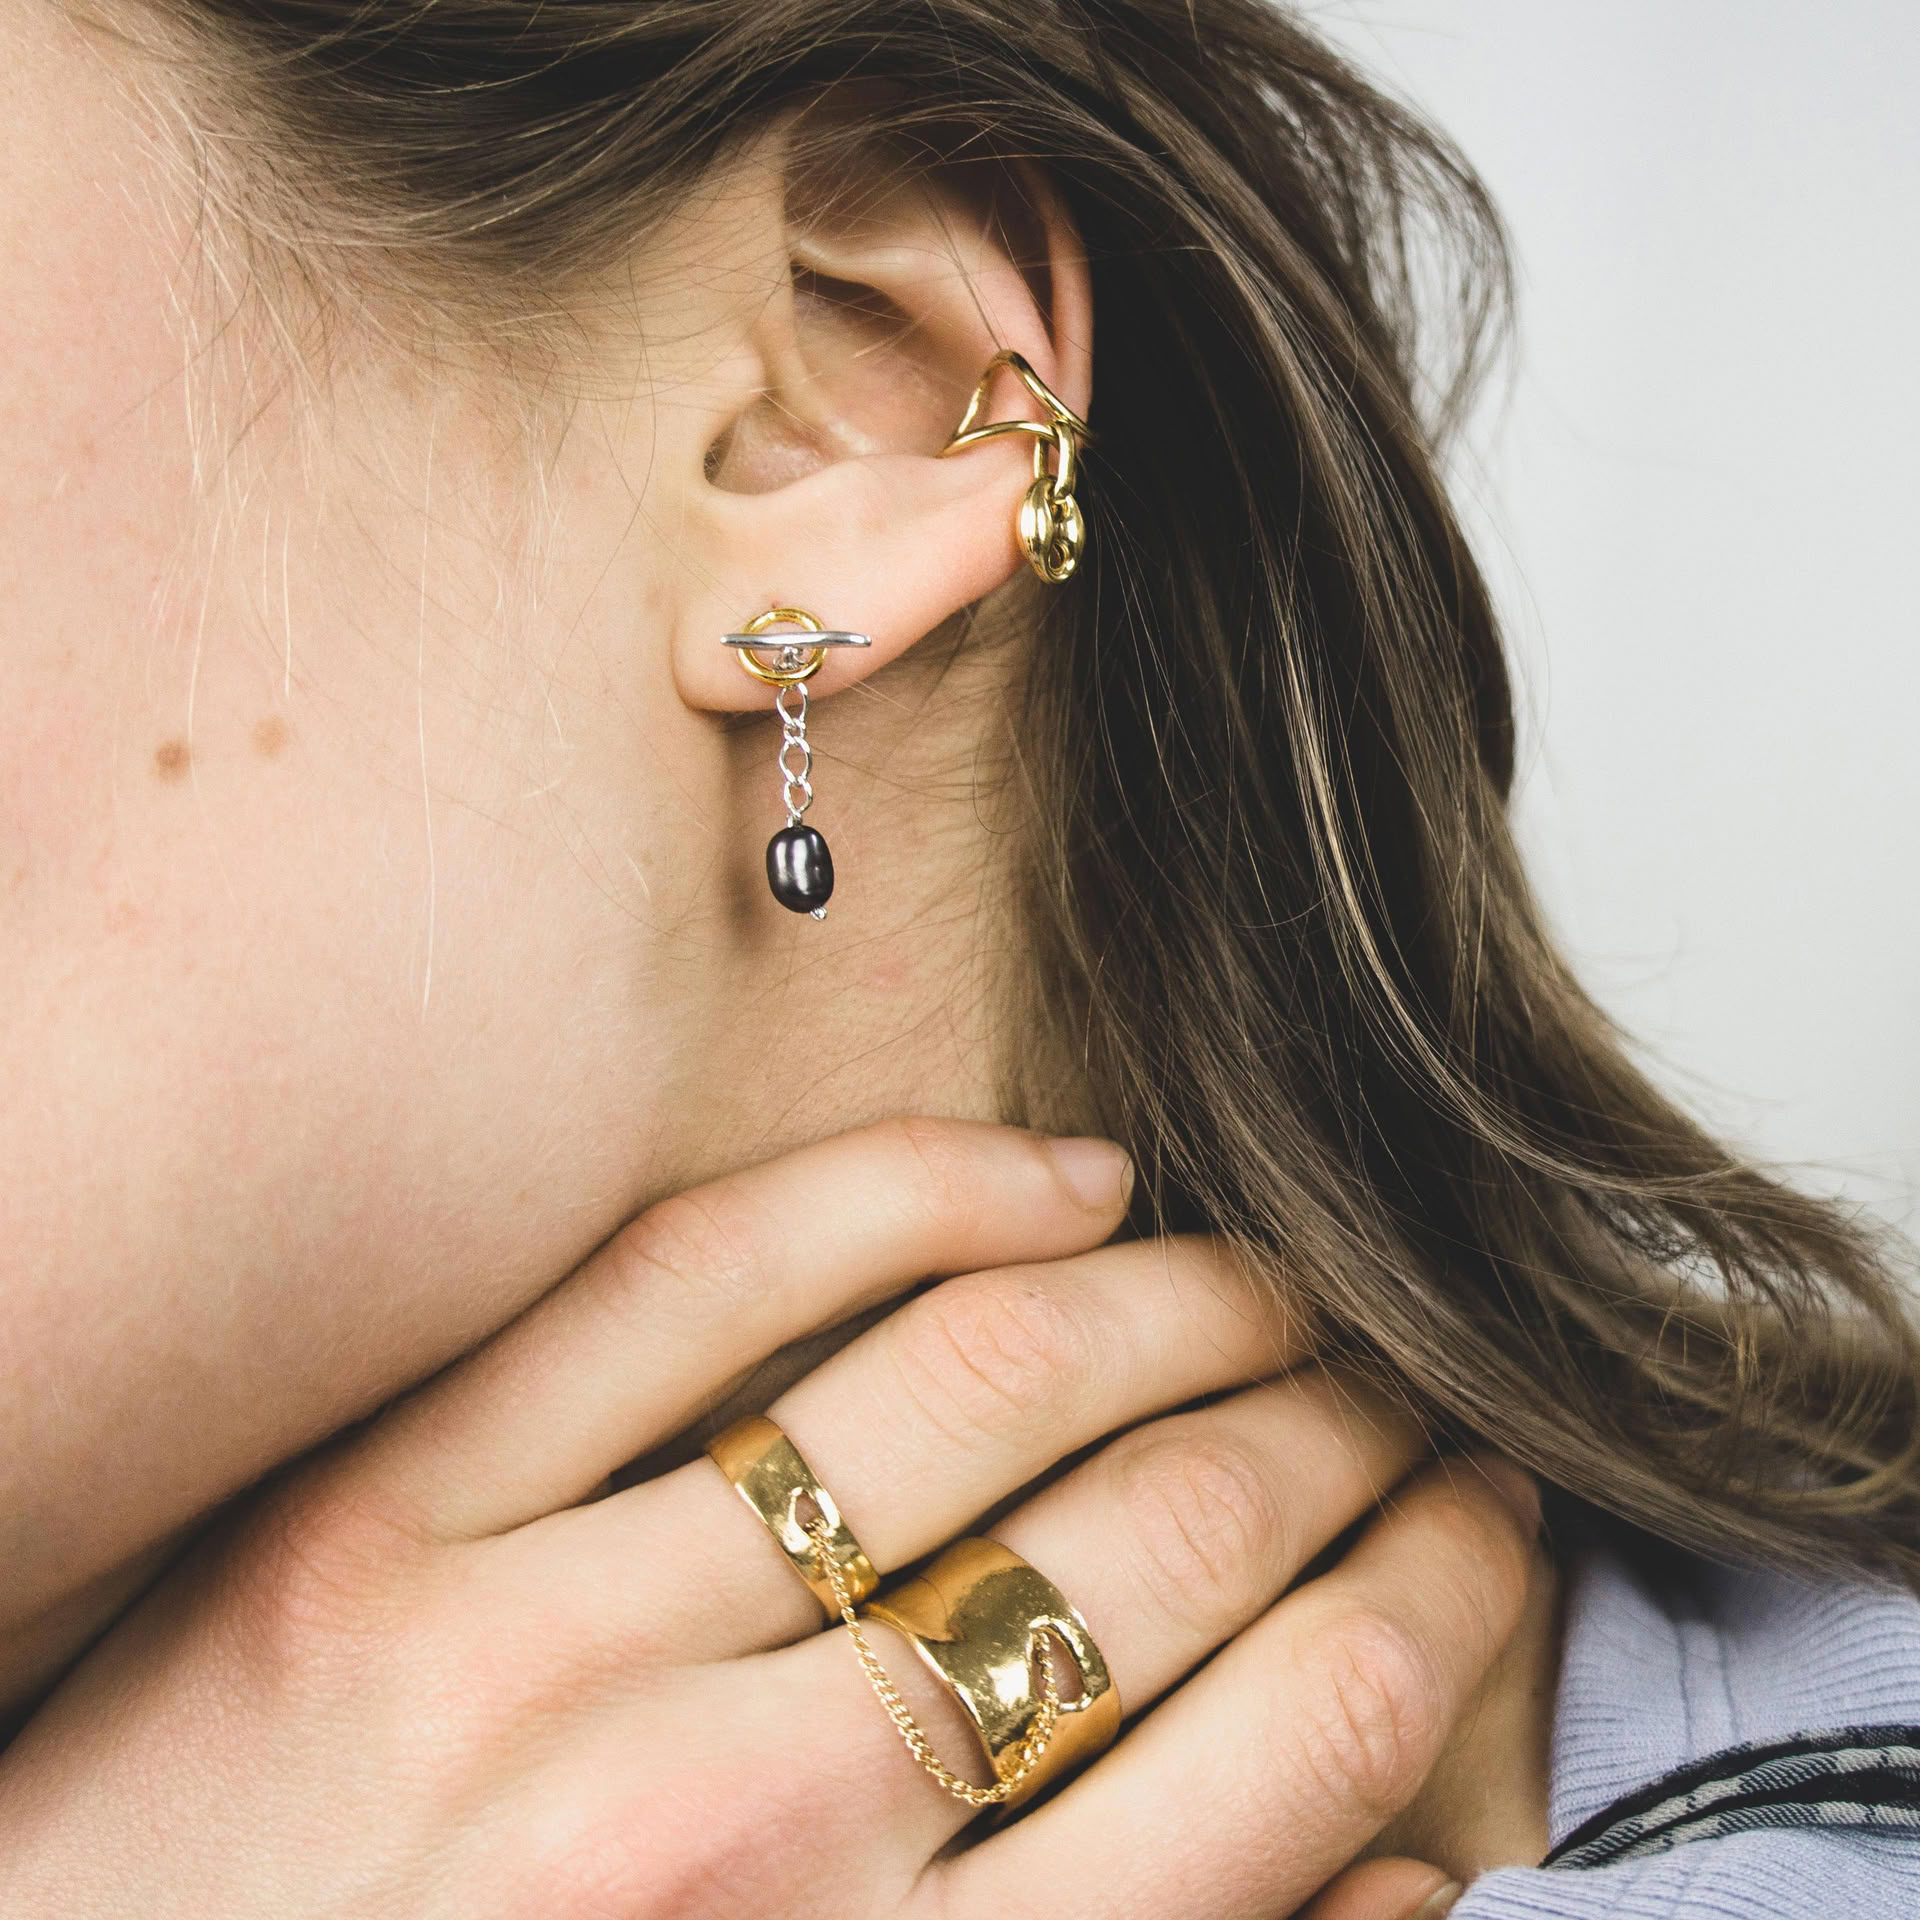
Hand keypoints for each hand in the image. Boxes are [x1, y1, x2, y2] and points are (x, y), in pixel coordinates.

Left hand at [0, 1121, 1537, 1917]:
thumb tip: (1404, 1880)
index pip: (1297, 1748)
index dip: (1445, 1604)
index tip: (1488, 1519)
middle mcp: (745, 1837)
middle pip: (1163, 1543)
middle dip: (1343, 1442)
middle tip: (1407, 1386)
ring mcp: (548, 1647)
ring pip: (974, 1383)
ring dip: (1183, 1305)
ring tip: (1273, 1283)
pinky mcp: (391, 1518)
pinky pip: (697, 1279)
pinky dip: (908, 1195)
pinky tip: (1050, 1177)